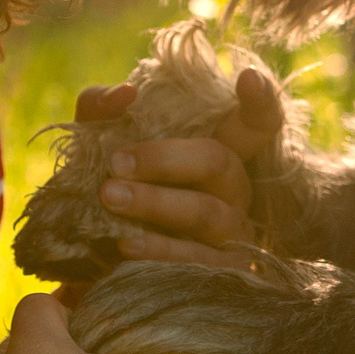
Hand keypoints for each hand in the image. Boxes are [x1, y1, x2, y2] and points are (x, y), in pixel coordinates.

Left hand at [77, 66, 284, 263]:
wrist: (94, 266)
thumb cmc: (111, 192)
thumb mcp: (98, 145)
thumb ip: (101, 110)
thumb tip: (125, 94)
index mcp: (217, 153)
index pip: (256, 123)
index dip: (260, 101)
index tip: (246, 77)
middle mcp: (234, 190)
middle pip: (218, 161)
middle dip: (164, 159)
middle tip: (116, 163)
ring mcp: (232, 235)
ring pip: (206, 213)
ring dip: (155, 204)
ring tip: (109, 197)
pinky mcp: (219, 276)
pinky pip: (196, 261)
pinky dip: (158, 250)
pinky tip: (124, 245)